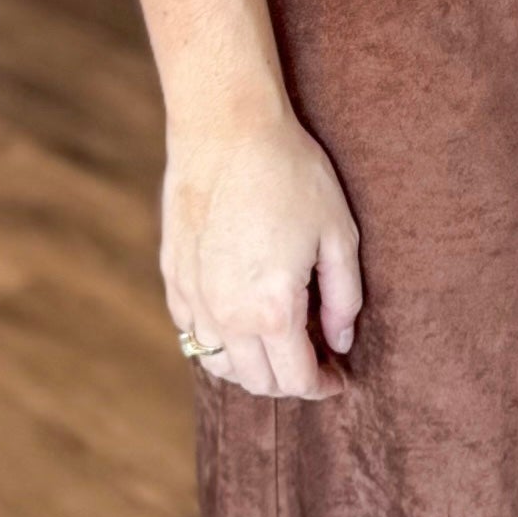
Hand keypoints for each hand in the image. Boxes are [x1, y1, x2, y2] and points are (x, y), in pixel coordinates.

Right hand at [162, 102, 362, 400]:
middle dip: (289, 381)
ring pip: (219, 364)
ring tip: (277, 342)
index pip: (296, 379)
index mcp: (272, 311)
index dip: (322, 386)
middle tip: (314, 359)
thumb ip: (344, 298)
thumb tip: (341, 341)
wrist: (226, 129)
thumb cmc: (290, 174)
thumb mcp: (338, 234)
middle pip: (257, 381)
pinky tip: (239, 318)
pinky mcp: (172, 277)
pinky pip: (192, 332)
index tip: (339, 379)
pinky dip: (217, 339)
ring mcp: (193, 299)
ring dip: (251, 366)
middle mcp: (226, 316)